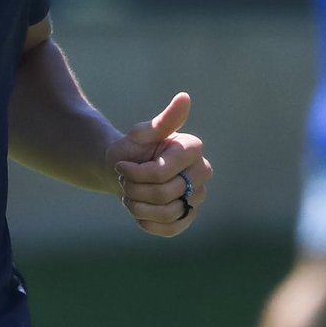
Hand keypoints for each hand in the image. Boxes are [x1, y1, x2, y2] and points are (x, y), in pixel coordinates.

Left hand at [106, 92, 211, 236]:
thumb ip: (163, 121)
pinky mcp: (188, 217)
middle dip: (135, 189)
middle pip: (164, 193)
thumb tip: (184, 97)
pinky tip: (139, 211)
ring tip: (130, 196)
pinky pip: (170, 229)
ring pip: (166, 213)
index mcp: (193, 148)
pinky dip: (148, 222)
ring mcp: (197, 197)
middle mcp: (202, 173)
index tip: (122, 165)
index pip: (162, 172)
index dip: (136, 173)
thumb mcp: (140, 134)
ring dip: (138, 206)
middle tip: (125, 181)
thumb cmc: (132, 149)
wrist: (122, 172)